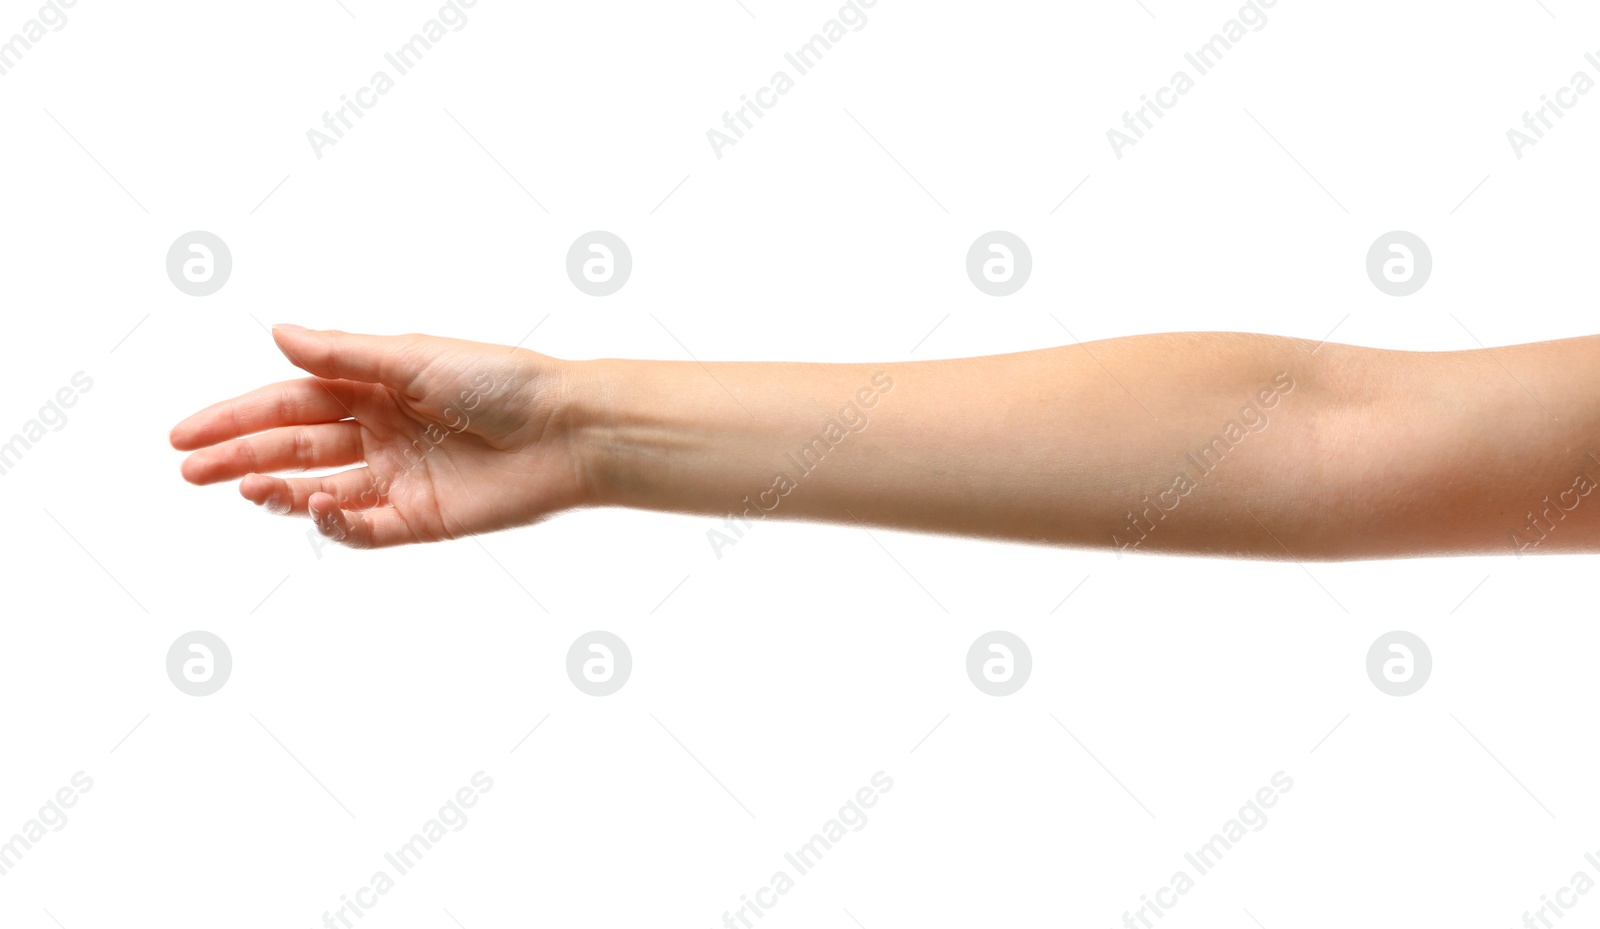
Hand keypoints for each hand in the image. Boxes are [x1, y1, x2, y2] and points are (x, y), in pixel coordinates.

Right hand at [170, 326, 588, 547]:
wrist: (568, 432)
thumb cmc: (503, 381)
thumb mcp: (415, 358)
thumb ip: (345, 354)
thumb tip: (277, 333)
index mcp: (375, 387)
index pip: (289, 404)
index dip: (236, 418)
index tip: (184, 436)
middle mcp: (380, 432)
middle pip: (293, 449)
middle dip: (238, 459)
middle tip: (188, 471)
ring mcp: (398, 478)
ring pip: (319, 491)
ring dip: (278, 492)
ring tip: (246, 488)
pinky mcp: (421, 518)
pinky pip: (363, 529)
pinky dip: (334, 523)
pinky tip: (317, 507)